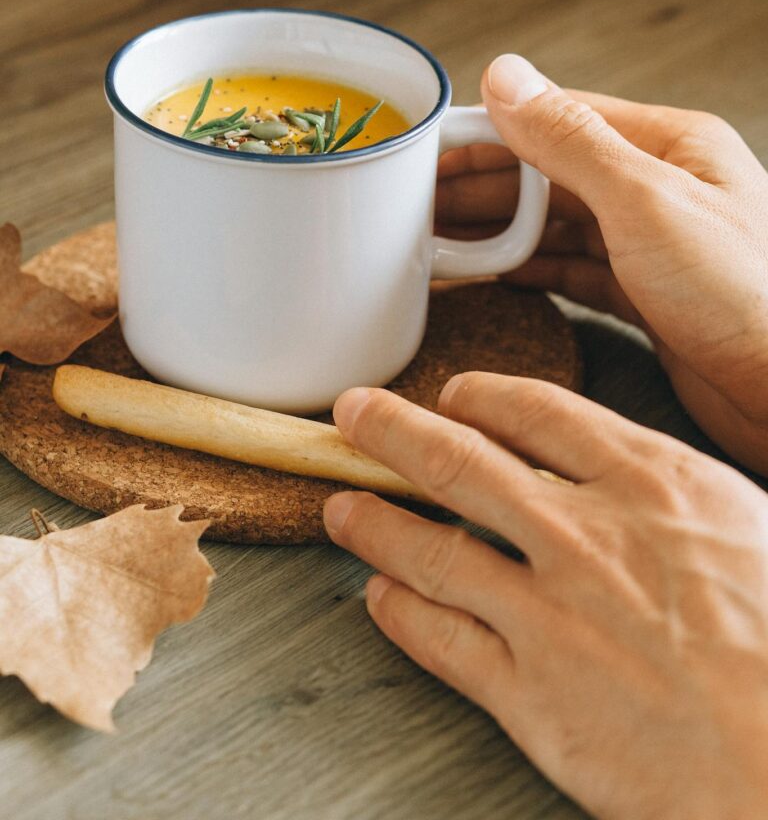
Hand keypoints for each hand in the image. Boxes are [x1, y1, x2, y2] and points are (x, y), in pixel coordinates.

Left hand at [324, 378, 767, 819]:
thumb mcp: (744, 527)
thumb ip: (665, 493)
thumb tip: (619, 473)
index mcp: (649, 484)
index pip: (538, 412)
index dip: (480, 397)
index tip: (453, 395)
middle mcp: (584, 535)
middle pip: (459, 462)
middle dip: (392, 430)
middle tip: (354, 415)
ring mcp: (549, 613)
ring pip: (431, 549)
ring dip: (374, 522)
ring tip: (341, 507)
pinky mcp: (529, 693)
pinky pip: (440, 639)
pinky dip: (398, 612)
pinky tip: (379, 597)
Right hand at [436, 56, 767, 473]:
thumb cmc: (749, 294)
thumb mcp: (646, 201)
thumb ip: (569, 138)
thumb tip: (503, 76)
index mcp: (668, 145)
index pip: (554, 120)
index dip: (484, 135)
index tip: (424, 152)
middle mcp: (659, 187)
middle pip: (547, 175)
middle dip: (478, 189)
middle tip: (410, 206)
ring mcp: (653, 244)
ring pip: (554, 225)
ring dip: (494, 233)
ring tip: (432, 241)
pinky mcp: (647, 297)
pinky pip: (570, 271)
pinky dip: (525, 272)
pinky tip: (486, 275)